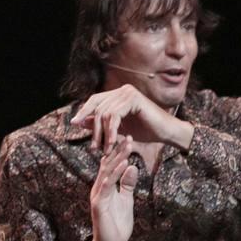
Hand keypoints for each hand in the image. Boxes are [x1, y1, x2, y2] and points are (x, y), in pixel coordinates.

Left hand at [71, 83, 192, 149]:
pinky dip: (111, 132)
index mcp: (119, 94)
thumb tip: (79, 121)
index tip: (74, 123)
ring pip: (105, 113)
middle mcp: (123, 90)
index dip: (84, 111)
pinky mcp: (133, 99)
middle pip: (98, 107)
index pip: (95, 100)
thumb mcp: (118, 129)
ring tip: (105, 150)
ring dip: (103, 134)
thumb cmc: (145, 132)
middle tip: (94, 147)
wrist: (166, 133)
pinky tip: (112, 144)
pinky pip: (114, 116)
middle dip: (94, 129)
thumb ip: (101, 123)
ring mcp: (128, 92)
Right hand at [85, 136, 136, 240]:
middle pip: (108, 165)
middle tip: (129, 136)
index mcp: (105, 186)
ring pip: (107, 172)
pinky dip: (115, 174)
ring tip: (127, 146)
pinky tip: (123, 164)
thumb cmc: (117, 224)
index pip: (111, 165)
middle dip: (118, 150)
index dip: (119, 152)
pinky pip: (107, 186)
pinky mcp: (99, 204)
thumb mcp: (126, 200)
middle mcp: (99, 188)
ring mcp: (98, 196)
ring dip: (117, 158)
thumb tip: (132, 166)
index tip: (130, 139)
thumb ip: (127, 184)